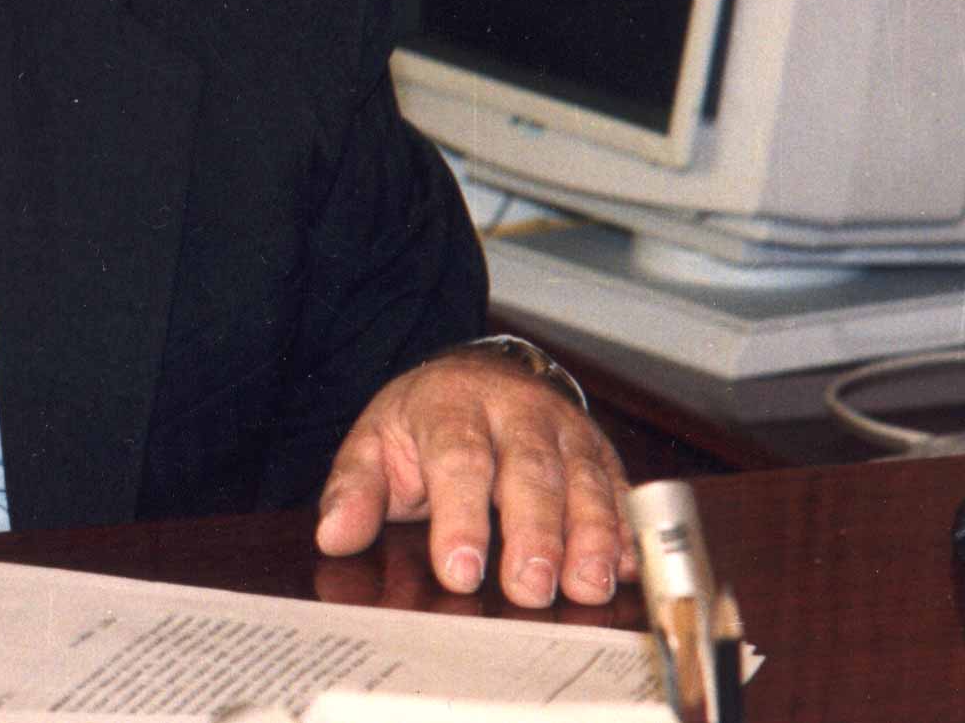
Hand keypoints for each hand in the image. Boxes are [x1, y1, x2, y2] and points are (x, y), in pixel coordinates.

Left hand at [312, 349, 633, 608]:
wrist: (478, 375)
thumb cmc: (425, 420)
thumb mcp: (377, 443)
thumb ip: (356, 489)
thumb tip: (335, 535)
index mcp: (452, 406)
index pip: (459, 460)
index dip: (461, 517)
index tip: (460, 570)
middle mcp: (516, 411)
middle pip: (530, 471)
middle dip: (534, 533)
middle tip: (530, 589)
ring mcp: (565, 428)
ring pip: (584, 480)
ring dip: (591, 537)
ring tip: (587, 586)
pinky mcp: (600, 450)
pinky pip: (620, 487)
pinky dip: (628, 529)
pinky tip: (629, 568)